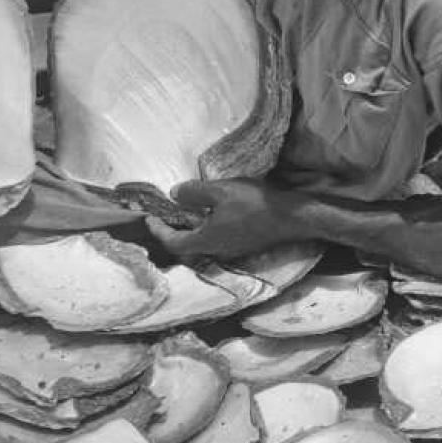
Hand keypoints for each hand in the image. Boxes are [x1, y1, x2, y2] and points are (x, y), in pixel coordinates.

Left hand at [144, 178, 303, 260]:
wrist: (292, 218)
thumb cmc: (255, 203)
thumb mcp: (221, 191)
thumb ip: (194, 193)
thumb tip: (173, 194)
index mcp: (206, 240)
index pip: (173, 242)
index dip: (158, 231)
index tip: (149, 219)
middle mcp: (217, 251)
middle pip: (187, 247)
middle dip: (173, 232)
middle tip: (167, 216)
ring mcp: (232, 250)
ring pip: (203, 244)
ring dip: (191, 231)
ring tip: (187, 213)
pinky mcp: (244, 245)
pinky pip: (217, 240)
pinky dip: (207, 229)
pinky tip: (213, 215)